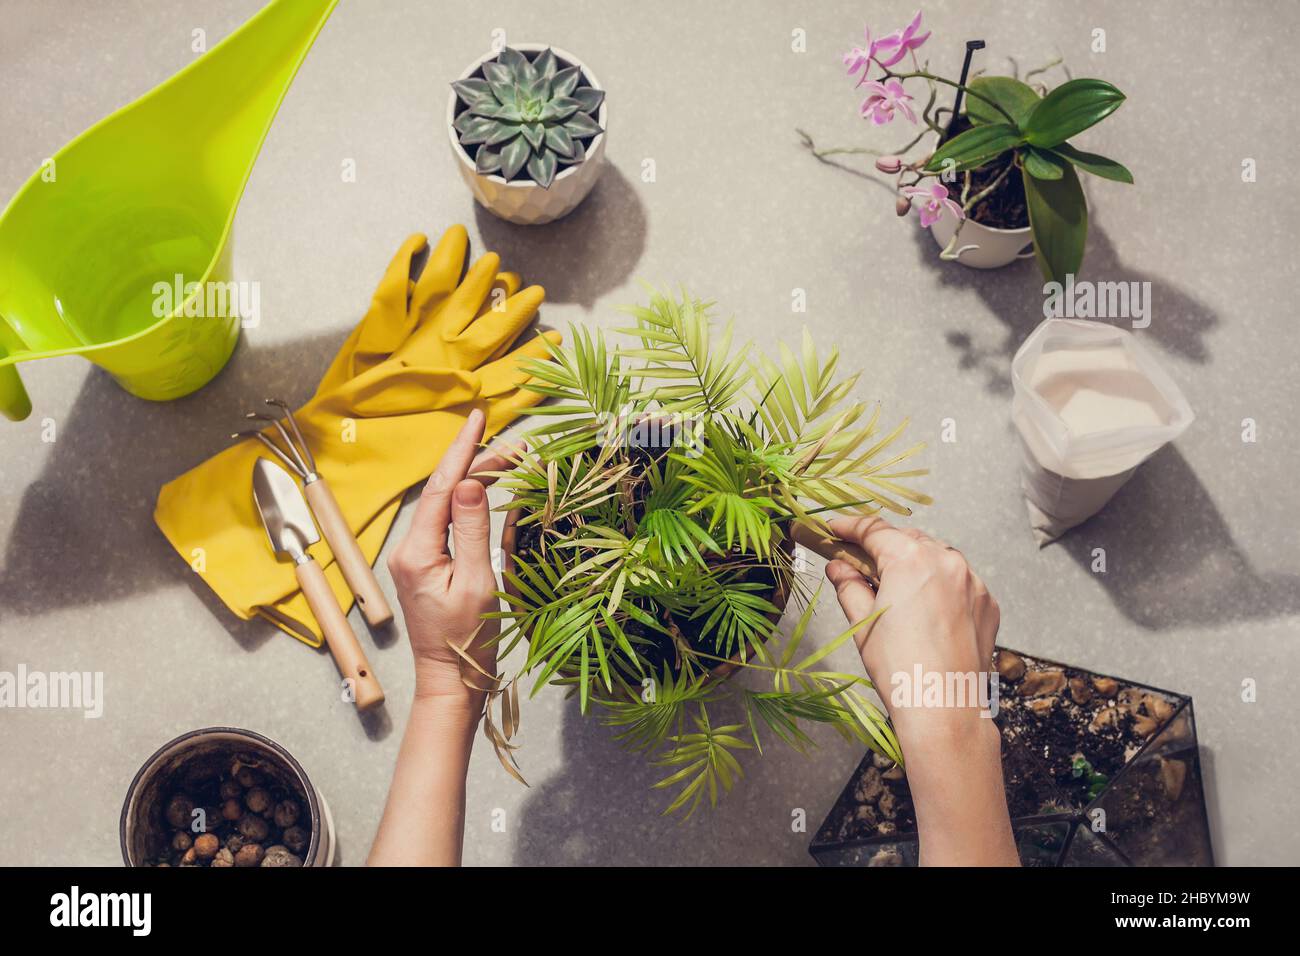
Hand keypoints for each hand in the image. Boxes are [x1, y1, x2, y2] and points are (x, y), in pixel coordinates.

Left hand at [386, 408, 509, 702]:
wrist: (452, 680)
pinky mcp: (427, 566)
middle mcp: (410, 549)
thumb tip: (472, 484)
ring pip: (447, 506)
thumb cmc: (469, 639)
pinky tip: (489, 492)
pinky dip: (471, 503)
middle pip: (444, 493)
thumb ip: (473, 530)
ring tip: (510, 461)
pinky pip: (448, 524)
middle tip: (518, 446)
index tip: (477, 418)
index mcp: (417, 551)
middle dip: (478, 463)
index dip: (461, 450)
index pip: (440, 488)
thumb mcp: (478, 582)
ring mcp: (416, 558)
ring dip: (476, 481)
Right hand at [825, 515, 999, 732]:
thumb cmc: (901, 669)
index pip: (874, 530)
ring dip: (913, 562)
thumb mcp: (863, 624)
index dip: (850, 527)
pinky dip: (939, 584)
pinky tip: (924, 607)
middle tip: (858, 560)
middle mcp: (947, 562)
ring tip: (893, 585)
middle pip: (907, 539)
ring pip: (936, 557)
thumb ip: (849, 586)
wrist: (945, 709)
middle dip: (882, 546)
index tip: (834, 530)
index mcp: (911, 561)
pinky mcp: (986, 603)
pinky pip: (959, 581)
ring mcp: (972, 582)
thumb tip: (838, 568)